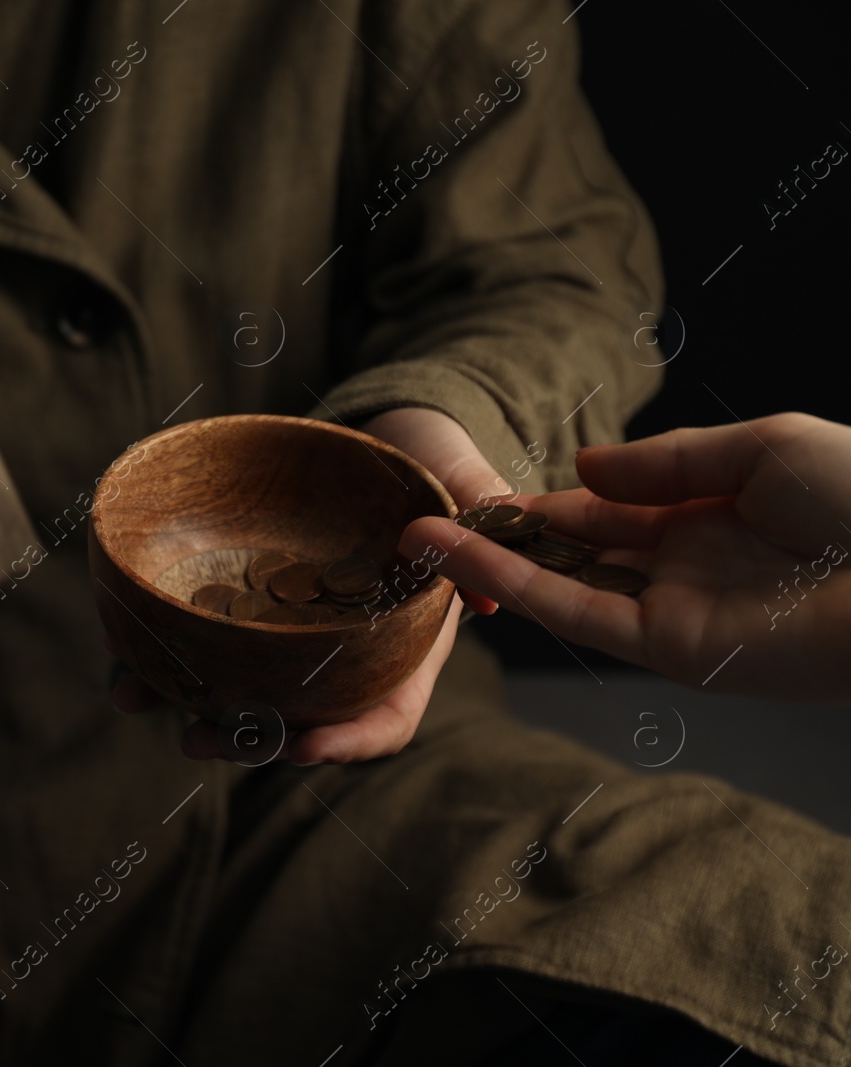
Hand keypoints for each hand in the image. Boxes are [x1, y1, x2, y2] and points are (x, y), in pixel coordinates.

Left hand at [114, 407, 512, 763]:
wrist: (387, 430)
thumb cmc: (433, 460)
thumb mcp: (463, 479)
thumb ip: (479, 520)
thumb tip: (489, 597)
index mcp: (404, 640)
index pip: (385, 714)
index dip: (349, 740)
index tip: (305, 748)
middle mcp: (343, 648)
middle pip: (298, 717)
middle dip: (246, 739)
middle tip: (196, 741)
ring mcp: (292, 626)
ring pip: (240, 683)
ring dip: (184, 699)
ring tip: (131, 695)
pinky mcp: (251, 596)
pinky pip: (209, 632)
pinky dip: (166, 644)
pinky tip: (123, 643)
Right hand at [399, 414, 850, 700]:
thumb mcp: (761, 447)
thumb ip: (666, 461)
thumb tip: (582, 467)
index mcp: (710, 513)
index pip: (610, 507)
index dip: (549, 499)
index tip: (488, 493)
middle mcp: (683, 564)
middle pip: (575, 547)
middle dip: (506, 534)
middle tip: (433, 516)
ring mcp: (673, 609)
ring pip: (562, 584)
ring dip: (489, 564)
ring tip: (419, 538)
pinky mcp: (670, 648)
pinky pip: (579, 613)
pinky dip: (519, 587)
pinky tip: (465, 559)